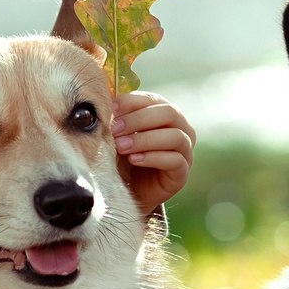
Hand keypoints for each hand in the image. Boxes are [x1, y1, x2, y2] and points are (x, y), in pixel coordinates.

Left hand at [112, 91, 194, 215]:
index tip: (111, 108)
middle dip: (139, 119)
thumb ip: (117, 118)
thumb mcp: (119, 134)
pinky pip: (175, 161)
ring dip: (145, 139)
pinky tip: (134, 159)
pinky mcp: (182, 172)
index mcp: (165, 112)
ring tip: (121, 146)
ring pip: (174, 137)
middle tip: (115, 129)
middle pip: (169, 113)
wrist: (130, 189)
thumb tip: (102, 100)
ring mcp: (186, 150)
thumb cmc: (124, 155)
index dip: (132, 101)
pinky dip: (153, 158)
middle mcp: (181, 128)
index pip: (153, 99)